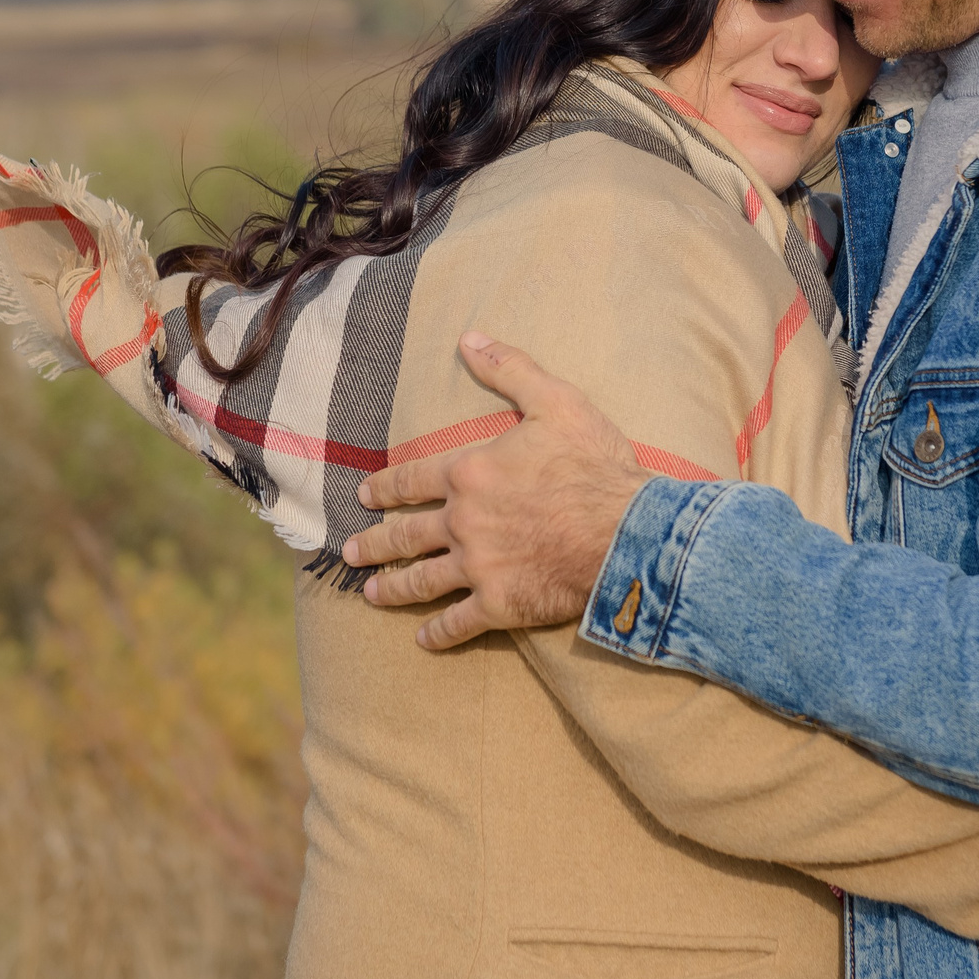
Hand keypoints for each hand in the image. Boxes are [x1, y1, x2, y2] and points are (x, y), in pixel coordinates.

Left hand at [342, 332, 652, 649]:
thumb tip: (470, 339)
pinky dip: (438, 634)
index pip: (411, 480)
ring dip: (393, 588)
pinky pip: (459, 622)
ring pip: (422, 581)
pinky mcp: (500, 604)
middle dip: (374, 543)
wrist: (627, 532)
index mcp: (469, 473)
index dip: (385, 488)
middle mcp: (462, 522)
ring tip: (370, 594)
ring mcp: (478, 567)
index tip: (364, 497)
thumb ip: (509, 369)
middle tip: (351, 552)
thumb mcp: (555, 401)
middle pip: (405, 535)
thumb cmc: (594, 465)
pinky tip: (424, 639)